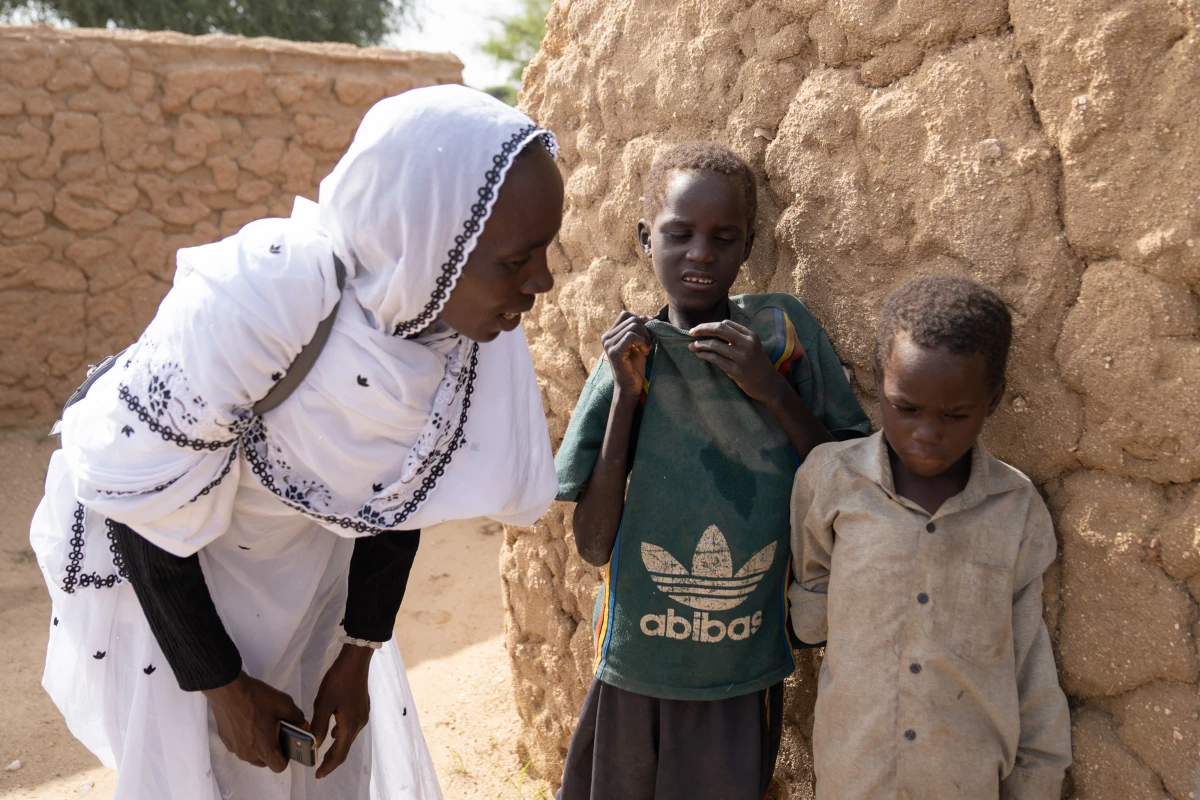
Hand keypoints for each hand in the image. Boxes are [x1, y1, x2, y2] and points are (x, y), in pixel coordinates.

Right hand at [202, 671, 305, 772]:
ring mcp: (234, 749)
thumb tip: (300, 724)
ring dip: (258, 746)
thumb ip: (297, 717)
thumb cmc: (257, 698)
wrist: (227, 689)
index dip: (286, 757)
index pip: (279, 767)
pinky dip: (246, 739)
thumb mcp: (284, 703)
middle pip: (265, 762)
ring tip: (261, 725)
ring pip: (251, 755)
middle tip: (275, 732)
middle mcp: (248, 754)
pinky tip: (247, 722)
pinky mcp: (226, 741)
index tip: (286, 742)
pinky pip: (240, 746)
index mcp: (264, 749)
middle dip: (272, 751)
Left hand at [311, 644, 372, 778]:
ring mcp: (363, 715)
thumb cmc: (338, 680)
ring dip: (336, 746)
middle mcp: (359, 723)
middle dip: (331, 758)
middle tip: (318, 766)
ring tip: (323, 751)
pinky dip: (341, 733)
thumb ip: (319, 726)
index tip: (318, 775)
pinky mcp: (362, 707)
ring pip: (348, 736)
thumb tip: (316, 744)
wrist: (356, 660)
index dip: (329, 766)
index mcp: (350, 725)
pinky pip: (351, 727)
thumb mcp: (323, 703)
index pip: (339, 754)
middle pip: (345, 747)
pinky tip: (333, 729)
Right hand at [602, 311, 652, 397]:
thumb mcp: (638, 344)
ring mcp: (609, 344)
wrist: (630, 386)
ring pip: (632, 326)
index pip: (625, 315)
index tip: (649, 331)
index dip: (640, 319)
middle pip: (631, 319)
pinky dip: (642, 342)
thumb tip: (650, 317)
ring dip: (644, 337)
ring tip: (645, 349)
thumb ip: (640, 330)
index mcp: (610, 334)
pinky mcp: (614, 352)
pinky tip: (645, 352)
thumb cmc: (635, 366)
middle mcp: (606, 337)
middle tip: (647, 344)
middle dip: (645, 330)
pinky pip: (631, 336)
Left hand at [688, 320, 794, 404]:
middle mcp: (747, 344)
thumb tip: (712, 333)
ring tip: (692, 346)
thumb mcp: (752, 347)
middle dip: (702, 329)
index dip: (710, 325)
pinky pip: (715, 359)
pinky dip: (704, 355)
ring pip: (715, 345)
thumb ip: (737, 339)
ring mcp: (742, 357)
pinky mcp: (736, 370)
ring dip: (700, 344)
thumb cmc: (758, 365)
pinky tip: (699, 355)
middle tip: (691, 332)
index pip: (726, 324)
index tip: (700, 329)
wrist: (770, 385)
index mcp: (750, 335)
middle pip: (720, 329)